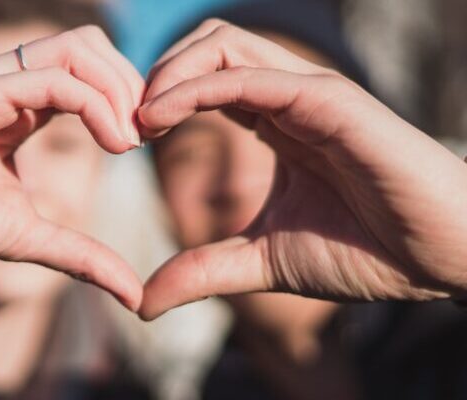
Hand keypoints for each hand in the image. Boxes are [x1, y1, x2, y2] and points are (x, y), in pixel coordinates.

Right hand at [0, 26, 143, 309]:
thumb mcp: (28, 238)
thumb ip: (82, 256)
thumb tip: (134, 294)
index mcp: (23, 104)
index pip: (91, 72)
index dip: (129, 98)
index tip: (148, 141)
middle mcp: (9, 81)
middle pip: (92, 46)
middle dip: (132, 84)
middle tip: (147, 134)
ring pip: (77, 49)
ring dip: (118, 89)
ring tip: (131, 139)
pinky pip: (49, 80)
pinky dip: (94, 104)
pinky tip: (113, 143)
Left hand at [139, 20, 466, 319]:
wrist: (439, 259)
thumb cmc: (365, 252)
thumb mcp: (263, 261)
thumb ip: (204, 270)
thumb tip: (143, 301)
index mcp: (275, 123)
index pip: (203, 83)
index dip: (158, 101)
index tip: (126, 139)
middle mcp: (287, 98)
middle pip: (207, 47)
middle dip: (155, 75)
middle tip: (123, 124)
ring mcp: (308, 93)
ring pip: (222, 45)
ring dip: (167, 73)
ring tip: (138, 120)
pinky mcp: (328, 101)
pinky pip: (249, 76)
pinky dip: (196, 88)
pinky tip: (161, 117)